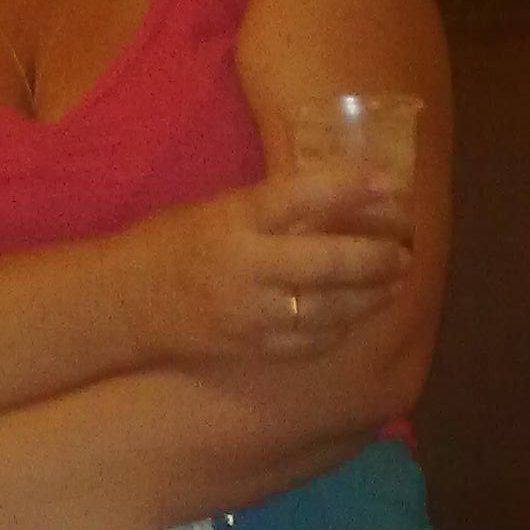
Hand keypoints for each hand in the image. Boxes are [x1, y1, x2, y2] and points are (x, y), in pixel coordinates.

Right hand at [141, 169, 413, 363]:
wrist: (123, 303)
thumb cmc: (170, 242)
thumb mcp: (217, 209)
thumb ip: (271, 209)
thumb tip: (335, 199)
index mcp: (234, 219)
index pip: (301, 196)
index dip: (350, 187)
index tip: (392, 182)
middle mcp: (245, 266)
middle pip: (327, 262)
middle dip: (376, 256)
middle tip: (406, 249)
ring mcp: (250, 313)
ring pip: (328, 308)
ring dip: (369, 296)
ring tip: (394, 282)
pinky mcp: (251, 348)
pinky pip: (310, 340)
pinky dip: (340, 327)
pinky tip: (355, 315)